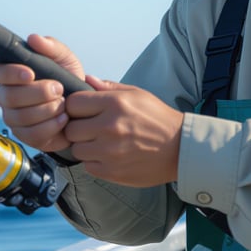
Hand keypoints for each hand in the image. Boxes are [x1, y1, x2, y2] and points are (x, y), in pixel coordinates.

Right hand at [0, 34, 82, 151]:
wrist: (83, 109)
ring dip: (47, 110)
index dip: (9, 73)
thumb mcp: (65, 59)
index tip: (30, 74)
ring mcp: (14, 118)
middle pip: (8, 97)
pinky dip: (51, 127)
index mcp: (11, 74)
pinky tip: (62, 119)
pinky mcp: (25, 136)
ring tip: (63, 104)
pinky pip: (31, 135)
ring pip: (20, 117)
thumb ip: (51, 47)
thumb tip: (34, 39)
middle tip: (58, 89)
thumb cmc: (69, 81)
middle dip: (37, 93)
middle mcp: (7, 96)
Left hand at [64, 76, 183, 187]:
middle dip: (78, 127)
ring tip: (100, 143)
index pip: (73, 103)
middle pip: (71, 128)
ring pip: (76, 149)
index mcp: (115, 104)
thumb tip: (86, 79)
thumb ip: (109, 87)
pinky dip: (94, 161)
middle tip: (90, 129)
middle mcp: (110, 127)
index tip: (82, 111)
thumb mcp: (137, 94)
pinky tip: (108, 155)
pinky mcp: (112, 171)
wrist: (180, 149)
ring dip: (85, 146)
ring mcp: (110, 151)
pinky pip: (87, 166)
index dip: (75, 107)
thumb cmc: (158, 119)